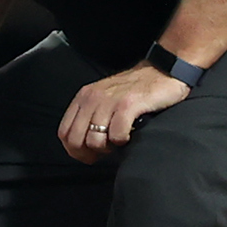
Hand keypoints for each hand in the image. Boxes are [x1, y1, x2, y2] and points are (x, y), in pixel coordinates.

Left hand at [61, 64, 188, 164]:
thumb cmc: (134, 90)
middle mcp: (92, 98)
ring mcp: (109, 101)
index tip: (88, 156)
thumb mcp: (104, 99)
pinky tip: (130, 135)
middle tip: (106, 153)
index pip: (64, 132)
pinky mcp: (128, 105)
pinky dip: (122, 141)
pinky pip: (117, 134)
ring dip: (107, 148)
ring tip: (119, 141)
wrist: (162, 71)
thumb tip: (84, 146)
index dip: (74, 150)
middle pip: (76, 139)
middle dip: (89, 153)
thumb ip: (91, 116)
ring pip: (95, 140)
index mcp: (83, 98)